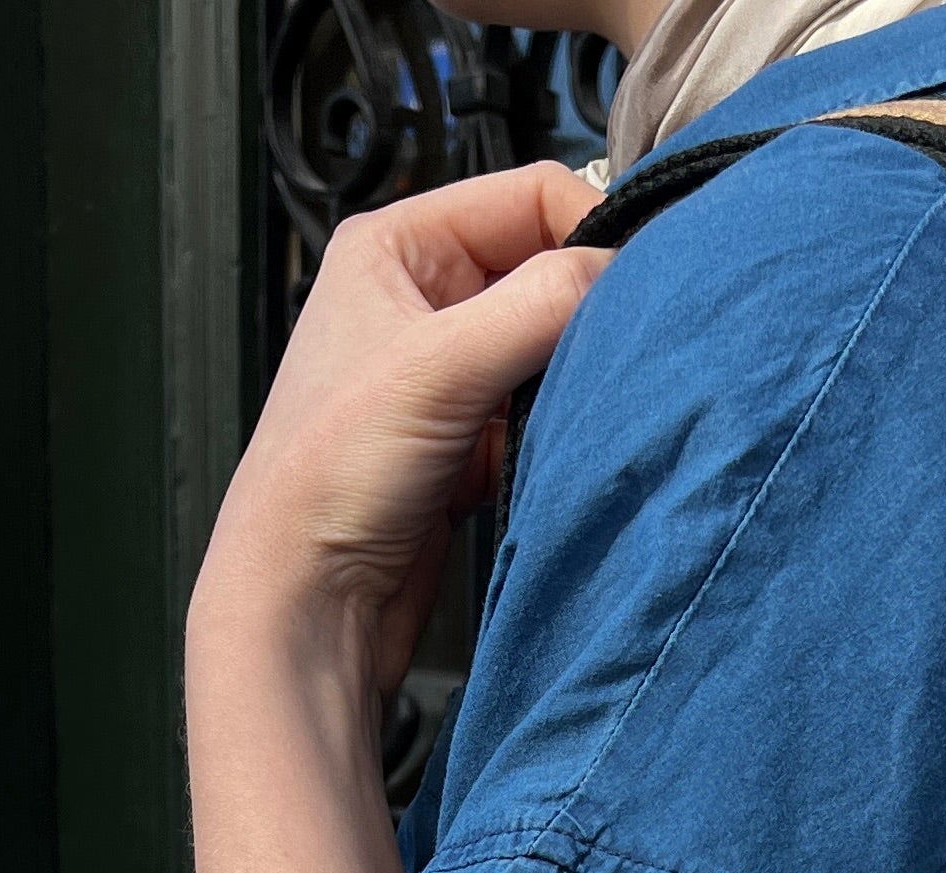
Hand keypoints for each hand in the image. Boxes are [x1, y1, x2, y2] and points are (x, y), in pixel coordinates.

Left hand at [195, 162, 609, 700]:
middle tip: (618, 353)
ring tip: (578, 410)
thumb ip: (540, 303)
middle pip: (548, 269)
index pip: (531, 194)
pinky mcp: (469, 441)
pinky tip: (555, 454)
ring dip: (578, 375)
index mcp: (397, 246)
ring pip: (554, 345)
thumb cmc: (324, 482)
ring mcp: (448, 374)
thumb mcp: (439, 365)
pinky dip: (562, 429)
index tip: (637, 286)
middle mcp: (422, 299)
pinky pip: (544, 411)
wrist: (308, 604)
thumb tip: (626, 270)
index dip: (591, 232)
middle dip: (590, 309)